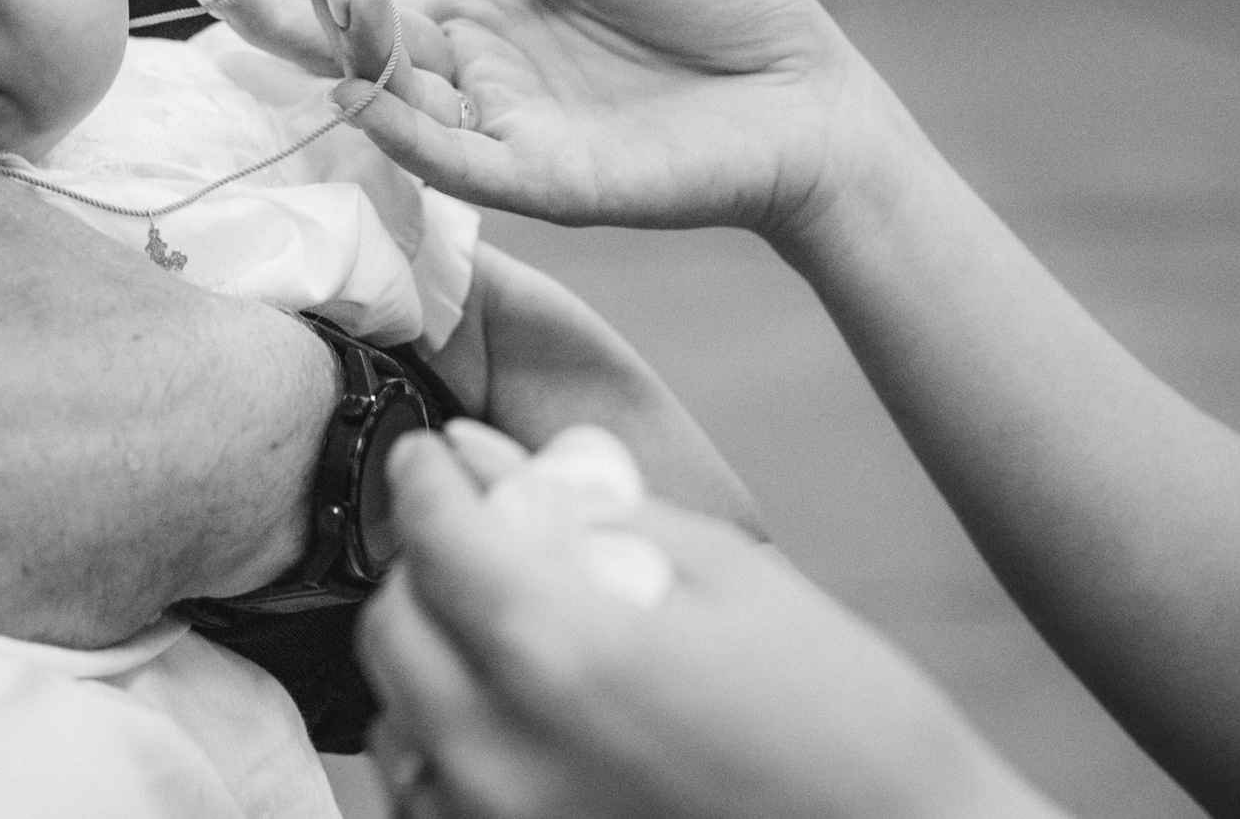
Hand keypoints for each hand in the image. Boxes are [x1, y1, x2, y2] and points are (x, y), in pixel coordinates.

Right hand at [221, 0, 908, 250]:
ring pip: (395, 106)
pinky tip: (364, 97)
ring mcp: (505, 135)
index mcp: (489, 16)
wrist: (809, 93)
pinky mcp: (545, 184)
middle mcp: (479, 79)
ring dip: (341, 62)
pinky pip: (460, 165)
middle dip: (289, 24)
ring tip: (289, 11)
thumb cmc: (728, 6)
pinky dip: (408, 136)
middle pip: (362, 55)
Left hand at [359, 435, 1058, 818]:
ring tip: (513, 639)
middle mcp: (503, 751)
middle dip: (425, 565)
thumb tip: (478, 454)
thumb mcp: (727, 576)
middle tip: (484, 540)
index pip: (433, 531)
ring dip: (433, 660)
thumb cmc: (846, 720)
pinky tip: (522, 725)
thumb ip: (583, 511)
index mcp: (559, 647)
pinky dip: (449, 749)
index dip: (424, 478)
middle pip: (393, 624)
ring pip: (398, 718)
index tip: (434, 458)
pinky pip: (427, 799)